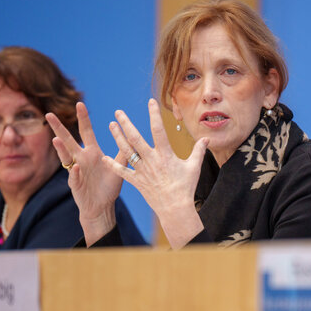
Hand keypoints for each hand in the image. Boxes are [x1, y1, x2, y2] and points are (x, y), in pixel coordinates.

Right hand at [45, 102, 124, 244]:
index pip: (86, 132)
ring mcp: (76, 171)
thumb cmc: (109, 187)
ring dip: (61, 148)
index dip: (83, 118)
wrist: (102, 207)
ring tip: (56, 139)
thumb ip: (124, 152)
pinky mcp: (75, 184)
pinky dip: (74, 172)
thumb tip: (131, 136)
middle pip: (69, 140)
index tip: (79, 103)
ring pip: (66, 157)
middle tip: (49, 114)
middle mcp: (82, 159)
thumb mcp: (118, 168)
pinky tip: (74, 167)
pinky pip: (73, 177)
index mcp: (92, 153)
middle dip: (59, 127)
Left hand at [104, 99, 207, 248]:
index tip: (150, 102)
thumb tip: (206, 139)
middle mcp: (151, 160)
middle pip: (135, 138)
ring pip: (126, 152)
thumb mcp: (194, 167)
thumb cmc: (186, 187)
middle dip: (126, 124)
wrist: (175, 208)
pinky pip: (122, 172)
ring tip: (111, 125)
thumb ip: (199, 151)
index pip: (158, 130)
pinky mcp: (137, 182)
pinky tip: (104, 157)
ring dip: (117, 138)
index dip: (154, 114)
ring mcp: (142, 171)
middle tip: (118, 112)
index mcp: (165, 154)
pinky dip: (113, 165)